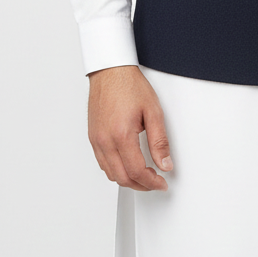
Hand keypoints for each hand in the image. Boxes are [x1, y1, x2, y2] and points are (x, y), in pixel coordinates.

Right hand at [87, 65, 173, 190]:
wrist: (110, 71)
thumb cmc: (129, 85)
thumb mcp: (153, 112)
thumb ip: (160, 141)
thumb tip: (165, 163)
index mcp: (121, 135)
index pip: (137, 171)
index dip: (151, 182)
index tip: (161, 182)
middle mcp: (105, 141)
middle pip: (122, 177)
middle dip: (141, 185)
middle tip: (155, 183)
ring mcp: (96, 140)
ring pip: (110, 173)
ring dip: (127, 180)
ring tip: (144, 176)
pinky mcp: (93, 137)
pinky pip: (102, 163)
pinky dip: (116, 170)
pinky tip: (127, 166)